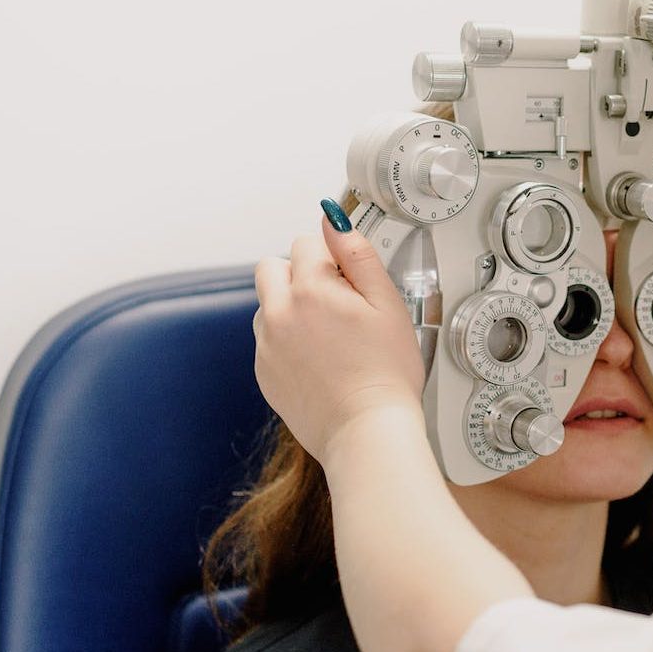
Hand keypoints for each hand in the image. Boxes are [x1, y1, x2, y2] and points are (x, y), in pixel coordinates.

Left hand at [253, 216, 425, 462]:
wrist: (367, 431)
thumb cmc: (386, 373)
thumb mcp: (388, 305)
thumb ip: (358, 255)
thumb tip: (333, 220)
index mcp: (311, 289)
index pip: (306, 243)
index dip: (333, 260)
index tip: (351, 284)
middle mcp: (279, 312)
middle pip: (271, 267)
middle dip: (299, 274)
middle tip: (334, 304)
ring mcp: (266, 344)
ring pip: (267, 303)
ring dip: (289, 307)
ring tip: (327, 336)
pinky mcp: (263, 372)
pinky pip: (267, 339)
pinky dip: (287, 341)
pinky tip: (319, 360)